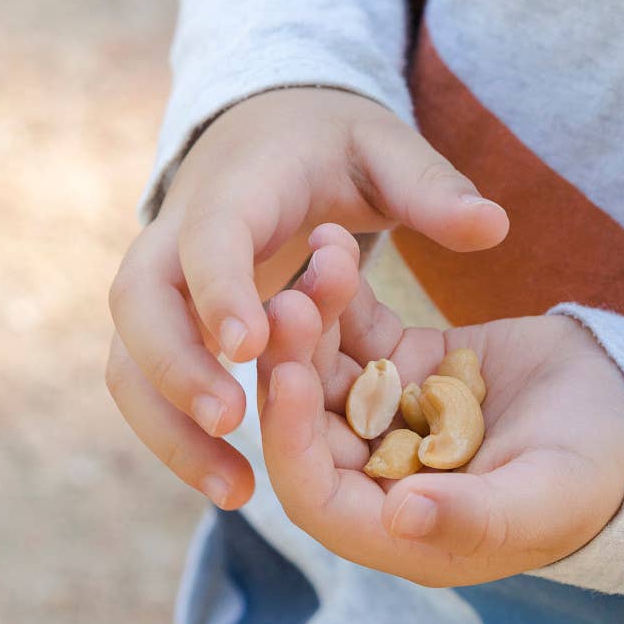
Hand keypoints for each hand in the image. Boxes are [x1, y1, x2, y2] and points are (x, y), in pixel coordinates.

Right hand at [105, 88, 508, 508]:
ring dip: (169, 427)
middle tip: (233, 423)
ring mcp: (163, 285)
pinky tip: (230, 483)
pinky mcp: (168, 325)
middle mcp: (177, 236)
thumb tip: (494, 226)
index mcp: (235, 188)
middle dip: (176, 368)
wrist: (264, 133)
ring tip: (233, 490)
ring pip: (129, 361)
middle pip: (141, 305)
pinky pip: (148, 386)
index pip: (209, 236)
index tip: (251, 347)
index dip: (222, 289)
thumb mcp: (384, 149)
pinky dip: (176, 435)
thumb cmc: (331, 144)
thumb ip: (431, 187)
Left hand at [258, 227, 623, 586]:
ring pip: (330, 370)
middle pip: (313, 424)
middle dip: (294, 366)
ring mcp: (391, 417)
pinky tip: (335, 243)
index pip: (318, 496)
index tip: (288, 382)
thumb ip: (473, 517)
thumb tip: (398, 518)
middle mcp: (381, 475)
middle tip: (288, 304)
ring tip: (318, 260)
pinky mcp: (408, 366)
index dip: (293, 443)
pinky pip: (362, 330)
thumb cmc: (598, 477)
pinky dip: (347, 294)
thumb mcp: (542, 500)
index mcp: (401, 527)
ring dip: (314, 321)